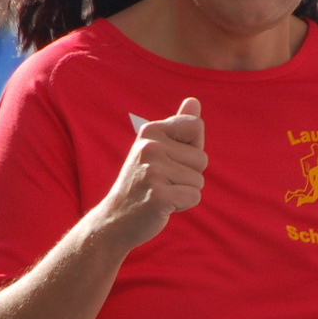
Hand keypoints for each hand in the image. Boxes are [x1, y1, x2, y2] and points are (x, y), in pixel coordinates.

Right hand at [94, 98, 206, 251]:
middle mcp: (150, 147)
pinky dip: (183, 205)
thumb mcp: (157, 149)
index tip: (171, 159)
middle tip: (163, 182)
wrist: (116, 218)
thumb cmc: (142, 181)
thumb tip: (194, 100)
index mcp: (150, 131)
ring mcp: (153, 171)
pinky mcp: (159, 195)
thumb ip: (178, 126)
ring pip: (199, 180)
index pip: (196, 126)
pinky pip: (194, 196)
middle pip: (202, 158)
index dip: (191, 148)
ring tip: (161, 192)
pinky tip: (162, 205)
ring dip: (185, 191)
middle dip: (189, 175)